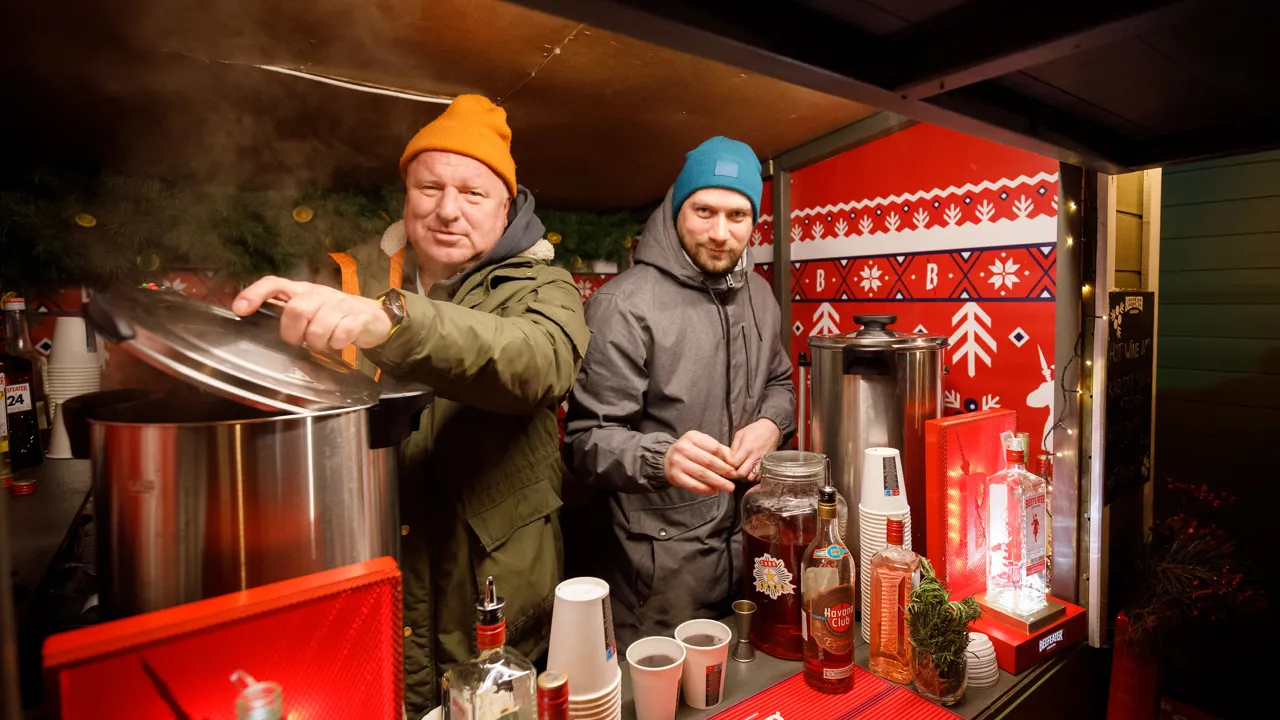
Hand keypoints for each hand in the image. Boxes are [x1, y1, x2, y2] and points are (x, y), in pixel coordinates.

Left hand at [233, 276, 392, 349]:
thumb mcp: (309, 311)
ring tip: (322, 345)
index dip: (255, 293)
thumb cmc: (333, 316)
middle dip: (294, 334)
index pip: (274, 283)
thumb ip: (285, 314)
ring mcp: (340, 304)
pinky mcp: (358, 316)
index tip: (241, 309)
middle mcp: (319, 293)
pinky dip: (337, 344)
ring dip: (317, 343)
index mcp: (302, 290)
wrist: (373, 317)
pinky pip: (342, 334)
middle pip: (296, 310)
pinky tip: (339, 343)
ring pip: (319, 327)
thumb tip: (254, 320)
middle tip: (300, 342)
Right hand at [663, 431, 736, 494]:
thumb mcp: (702, 444)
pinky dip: (705, 489)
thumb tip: (734, 460)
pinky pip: (693, 484)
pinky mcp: (675, 476)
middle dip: (724, 470)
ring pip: (702, 474)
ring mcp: (678, 462)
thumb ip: (718, 450)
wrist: (667, 459)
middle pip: (709, 461)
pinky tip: (714, 490)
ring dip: (718, 482)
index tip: (734, 465)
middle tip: (735, 477)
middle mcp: (683, 448)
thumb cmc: (690, 451)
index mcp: (692, 437)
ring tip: (729, 487)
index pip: (713, 447)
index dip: (725, 457)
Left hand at [728, 419, 781, 480]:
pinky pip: (759, 477)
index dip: (729, 465)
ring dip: (744, 477)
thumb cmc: (755, 430)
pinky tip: (750, 471)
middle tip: (734, 469)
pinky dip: (753, 477)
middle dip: (736, 473)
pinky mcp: (767, 465)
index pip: (734, 463)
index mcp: (746, 448)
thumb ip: (733, 447)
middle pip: (742, 473)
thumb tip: (728, 459)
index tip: (728, 463)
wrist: (771, 429)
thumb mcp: (740, 434)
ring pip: (751, 477)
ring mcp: (762, 462)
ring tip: (742, 471)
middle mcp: (754, 457)